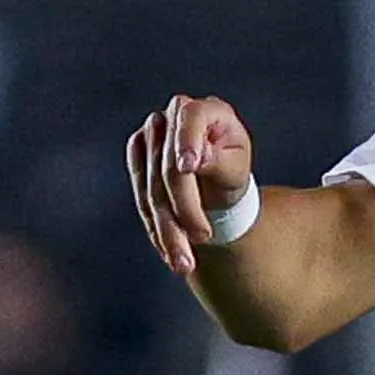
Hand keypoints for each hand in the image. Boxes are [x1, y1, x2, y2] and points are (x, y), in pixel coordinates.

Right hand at [127, 94, 255, 278]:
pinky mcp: (138, 161)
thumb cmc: (231, 170)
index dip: (187, 140)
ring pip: (152, 189)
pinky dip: (158, 230)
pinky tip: (170, 254)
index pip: (191, 116)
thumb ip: (220, 161)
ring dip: (167, 230)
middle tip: (203, 238)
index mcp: (206, 111)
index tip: (189, 166)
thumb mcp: (236, 168)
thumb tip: (197, 159)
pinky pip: (142, 201)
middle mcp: (172, 118)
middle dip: (184, 207)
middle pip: (168, 166)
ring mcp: (150, 138)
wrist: (215, 185)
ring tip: (184, 263)